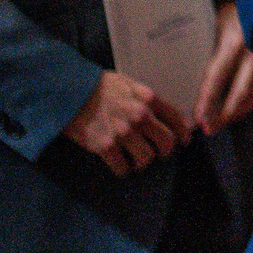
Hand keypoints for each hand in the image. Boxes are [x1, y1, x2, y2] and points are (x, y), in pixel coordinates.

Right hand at [60, 71, 191, 176]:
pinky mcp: (105, 146)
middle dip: (164, 151)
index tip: (183, 140)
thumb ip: (146, 98)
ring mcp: (123, 132)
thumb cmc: (98, 87)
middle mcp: (139, 116)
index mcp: (148, 98)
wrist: (69, 93)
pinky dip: (122, 168)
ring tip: (135, 159)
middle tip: (157, 153)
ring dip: (142, 161)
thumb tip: (161, 114)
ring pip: (146, 158)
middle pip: (166, 143)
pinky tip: (119, 163)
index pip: (176, 119)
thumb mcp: (128, 84)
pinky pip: (123, 167)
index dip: (183, 133)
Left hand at [192, 1, 252, 135]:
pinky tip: (240, 107)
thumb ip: (211, 40)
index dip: (207, 99)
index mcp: (235, 40)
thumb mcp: (219, 16)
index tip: (198, 118)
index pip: (217, 77)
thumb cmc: (240, 4)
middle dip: (224, 115)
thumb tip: (190, 65)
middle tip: (209, 130)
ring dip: (238, 112)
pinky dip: (251, 101)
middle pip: (240, 93)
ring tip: (223, 122)